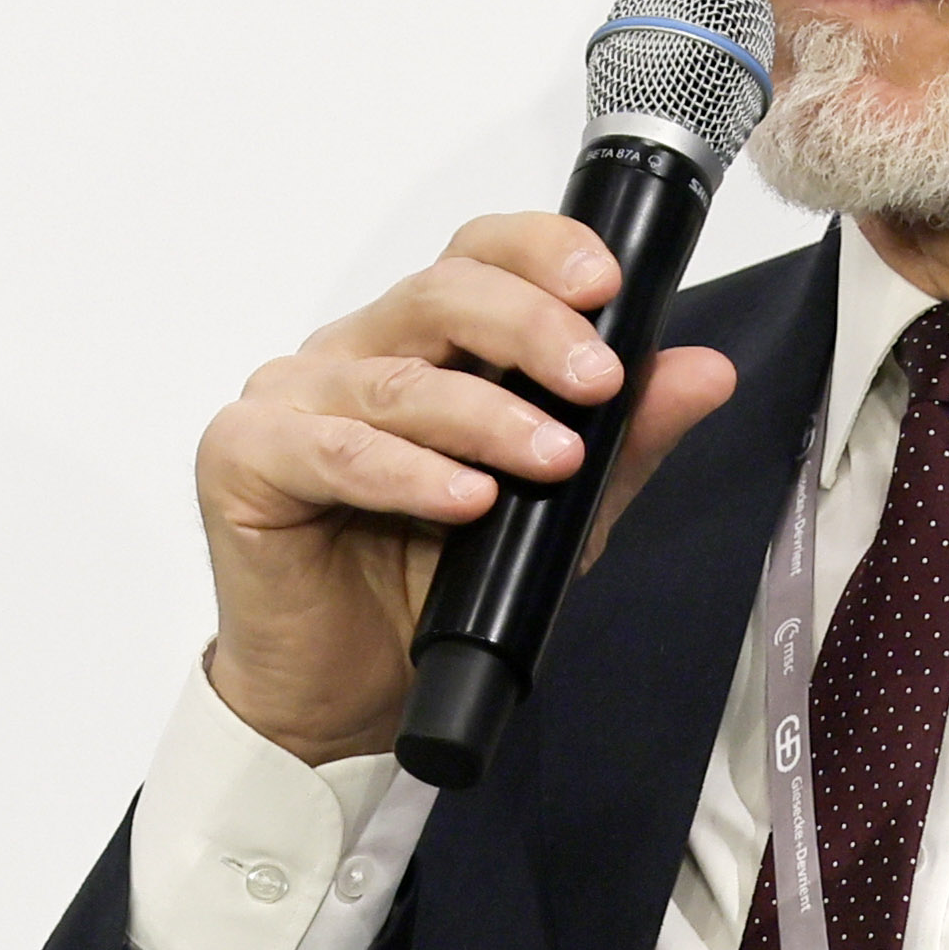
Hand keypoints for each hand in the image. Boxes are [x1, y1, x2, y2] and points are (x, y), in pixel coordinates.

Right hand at [194, 212, 737, 764]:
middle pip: (440, 293)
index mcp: (420, 340)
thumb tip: (705, 373)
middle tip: (598, 381)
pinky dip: (407, 474)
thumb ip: (626, 439)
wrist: (347, 697)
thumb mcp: (560, 511)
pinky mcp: (243, 456)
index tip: (607, 285)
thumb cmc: (432, 588)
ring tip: (553, 458)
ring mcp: (291, 398)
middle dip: (531, 330)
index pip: (477, 255)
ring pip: (398, 381)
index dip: (540, 252)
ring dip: (487, 416)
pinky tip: (464, 499)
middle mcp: (355, 352)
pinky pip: (333, 450)